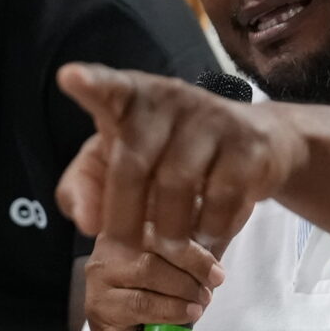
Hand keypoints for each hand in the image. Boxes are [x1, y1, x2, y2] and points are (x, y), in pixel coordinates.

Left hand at [55, 63, 306, 283]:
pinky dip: (208, 230)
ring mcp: (211, 118)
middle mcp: (169, 100)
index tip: (70, 77)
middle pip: (134, 162)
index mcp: (130, 99)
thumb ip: (85, 187)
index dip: (91, 84)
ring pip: (177, 184)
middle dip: (123, 216)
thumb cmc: (169, 153)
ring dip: (168, 230)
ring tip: (168, 248)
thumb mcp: (120, 162)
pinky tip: (206, 237)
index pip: (109, 87)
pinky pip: (220, 199)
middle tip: (121, 252)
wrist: (259, 142)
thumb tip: (86, 222)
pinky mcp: (247, 143)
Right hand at [82, 230, 213, 330]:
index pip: (162, 220)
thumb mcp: (180, 270)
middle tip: (215, 281)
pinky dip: (171, 309)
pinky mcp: (99, 304)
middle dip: (193, 261)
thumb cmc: (158, 303)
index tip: (217, 264)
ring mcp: (100, 274)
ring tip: (202, 300)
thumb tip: (223, 233)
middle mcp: (109, 244)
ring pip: (149, 270)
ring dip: (184, 287)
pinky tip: (189, 313)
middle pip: (155, 240)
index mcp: (130, 227)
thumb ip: (194, 250)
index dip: (194, 238)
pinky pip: (141, 302)